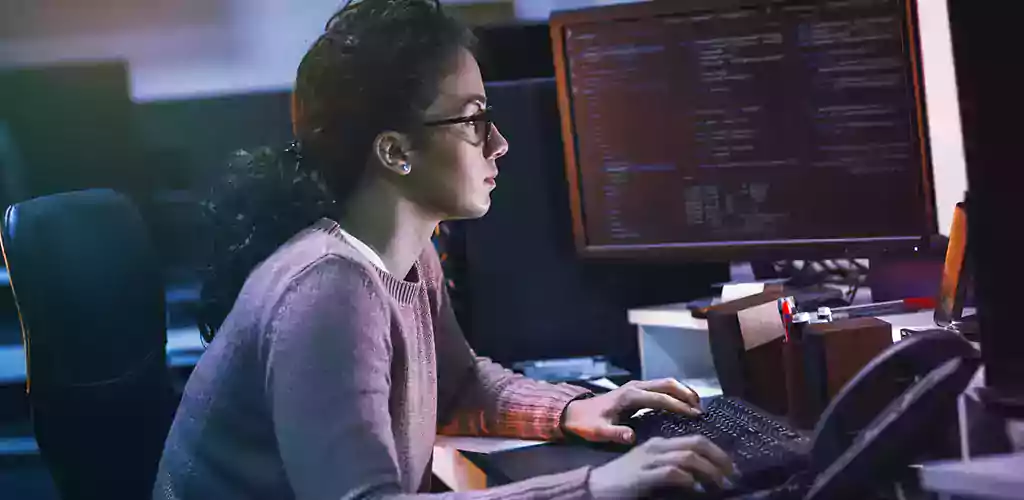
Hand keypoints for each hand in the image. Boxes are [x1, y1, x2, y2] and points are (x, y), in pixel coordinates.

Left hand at [563, 379, 701, 444]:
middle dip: (686, 394)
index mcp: (630, 395)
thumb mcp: (598, 431)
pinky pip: (661, 387)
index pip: (660, 398)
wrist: (574, 412)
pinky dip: (675, 393)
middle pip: (667, 384)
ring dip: (683, 391)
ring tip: (697, 406)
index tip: (694, 415)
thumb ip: (614, 433)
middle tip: (701, 409)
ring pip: (666, 383)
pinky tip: (683, 404)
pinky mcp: (637, 390)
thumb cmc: (587, 423)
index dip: (678, 405)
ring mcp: (637, 386)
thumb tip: (631, 436)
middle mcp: (636, 387)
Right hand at [588, 436, 735, 498]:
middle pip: (696, 444)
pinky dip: (687, 479)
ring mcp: (650, 461)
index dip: (717, 452)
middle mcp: (657, 447)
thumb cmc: (625, 478)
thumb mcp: (650, 465)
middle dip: (719, 458)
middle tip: (732, 474)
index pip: (695, 440)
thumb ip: (671, 463)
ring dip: (709, 471)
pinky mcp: (644, 477)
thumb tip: (699, 473)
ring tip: (719, 484)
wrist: (596, 485)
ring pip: (688, 457)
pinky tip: (694, 487)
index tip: (730, 467)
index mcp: (660, 443)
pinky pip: (671, 473)